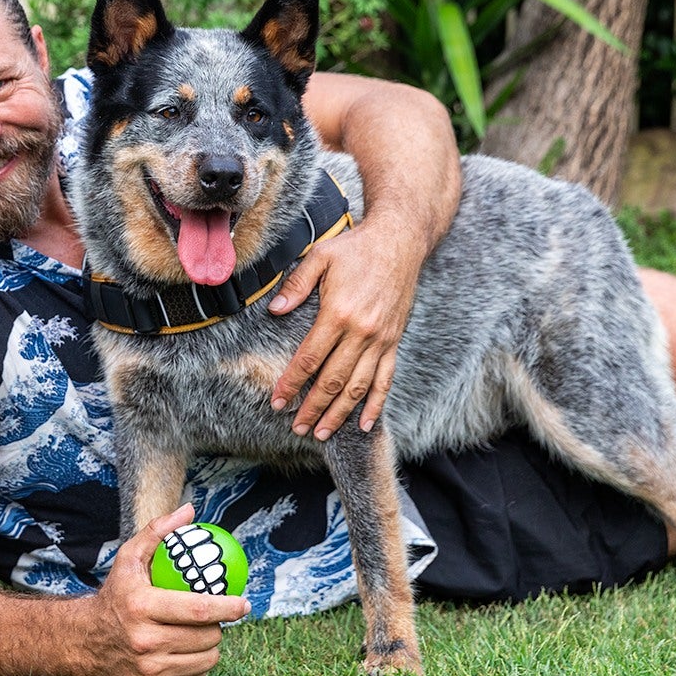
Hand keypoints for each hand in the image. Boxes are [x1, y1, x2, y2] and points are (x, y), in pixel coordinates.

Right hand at [84, 504, 250, 675]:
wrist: (86, 640)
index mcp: (142, 606)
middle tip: (214, 617)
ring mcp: (150, 669)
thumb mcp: (129, 559)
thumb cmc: (115, 595)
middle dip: (219, 626)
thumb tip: (189, 511)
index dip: (228, 607)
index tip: (243, 603)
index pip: (199, 609)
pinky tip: (190, 652)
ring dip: (211, 646)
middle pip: (207, 637)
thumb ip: (158, 532)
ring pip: (206, 660)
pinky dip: (199, 666)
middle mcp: (145, 641)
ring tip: (203, 633)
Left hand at [267, 222, 420, 440]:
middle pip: (333, 380)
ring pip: (358, 386)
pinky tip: (364, 424)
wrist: (400, 242)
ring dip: (339, 413)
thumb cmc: (356, 248)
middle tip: (297, 428)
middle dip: (312, 408)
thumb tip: (275, 311)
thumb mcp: (320, 257)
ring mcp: (381, 340)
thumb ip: (296, 285)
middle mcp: (361, 332)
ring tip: (322, 433)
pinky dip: (375, 404)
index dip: (292, 383)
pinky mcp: (393, 341)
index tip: (278, 401)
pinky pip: (386, 379)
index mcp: (338, 314)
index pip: (310, 359)